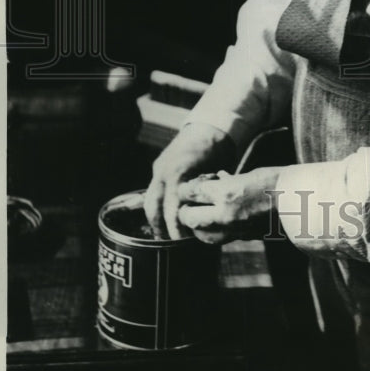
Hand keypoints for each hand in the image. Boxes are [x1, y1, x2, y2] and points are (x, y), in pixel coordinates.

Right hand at [144, 122, 235, 239]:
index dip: (176, 227)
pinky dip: (157, 206)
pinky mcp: (158, 168)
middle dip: (161, 227)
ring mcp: (159, 169)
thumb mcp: (217, 175)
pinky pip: (153, 191)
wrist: (210, 126)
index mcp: (178, 173)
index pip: (172, 208)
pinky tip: (163, 218)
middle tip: (170, 243)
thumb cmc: (219, 151)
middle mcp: (164, 172)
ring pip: (149, 201)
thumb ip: (205, 196)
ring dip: (155, 219)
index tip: (182, 241)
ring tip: (164, 235)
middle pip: (155, 208)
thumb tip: (204, 219)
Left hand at [176, 166, 283, 244]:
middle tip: (192, 201)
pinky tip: (219, 221)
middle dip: (186, 209)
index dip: (187, 188)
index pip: (191, 192)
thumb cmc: (276, 181)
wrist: (302, 201)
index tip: (190, 186)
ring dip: (198, 225)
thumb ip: (226, 182)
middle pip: (189, 217)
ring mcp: (234, 230)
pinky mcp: (243, 237)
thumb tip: (211, 184)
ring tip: (202, 214)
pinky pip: (219, 239)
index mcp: (226, 193)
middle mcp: (225, 214)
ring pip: (201, 234)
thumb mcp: (247, 175)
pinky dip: (213, 232)